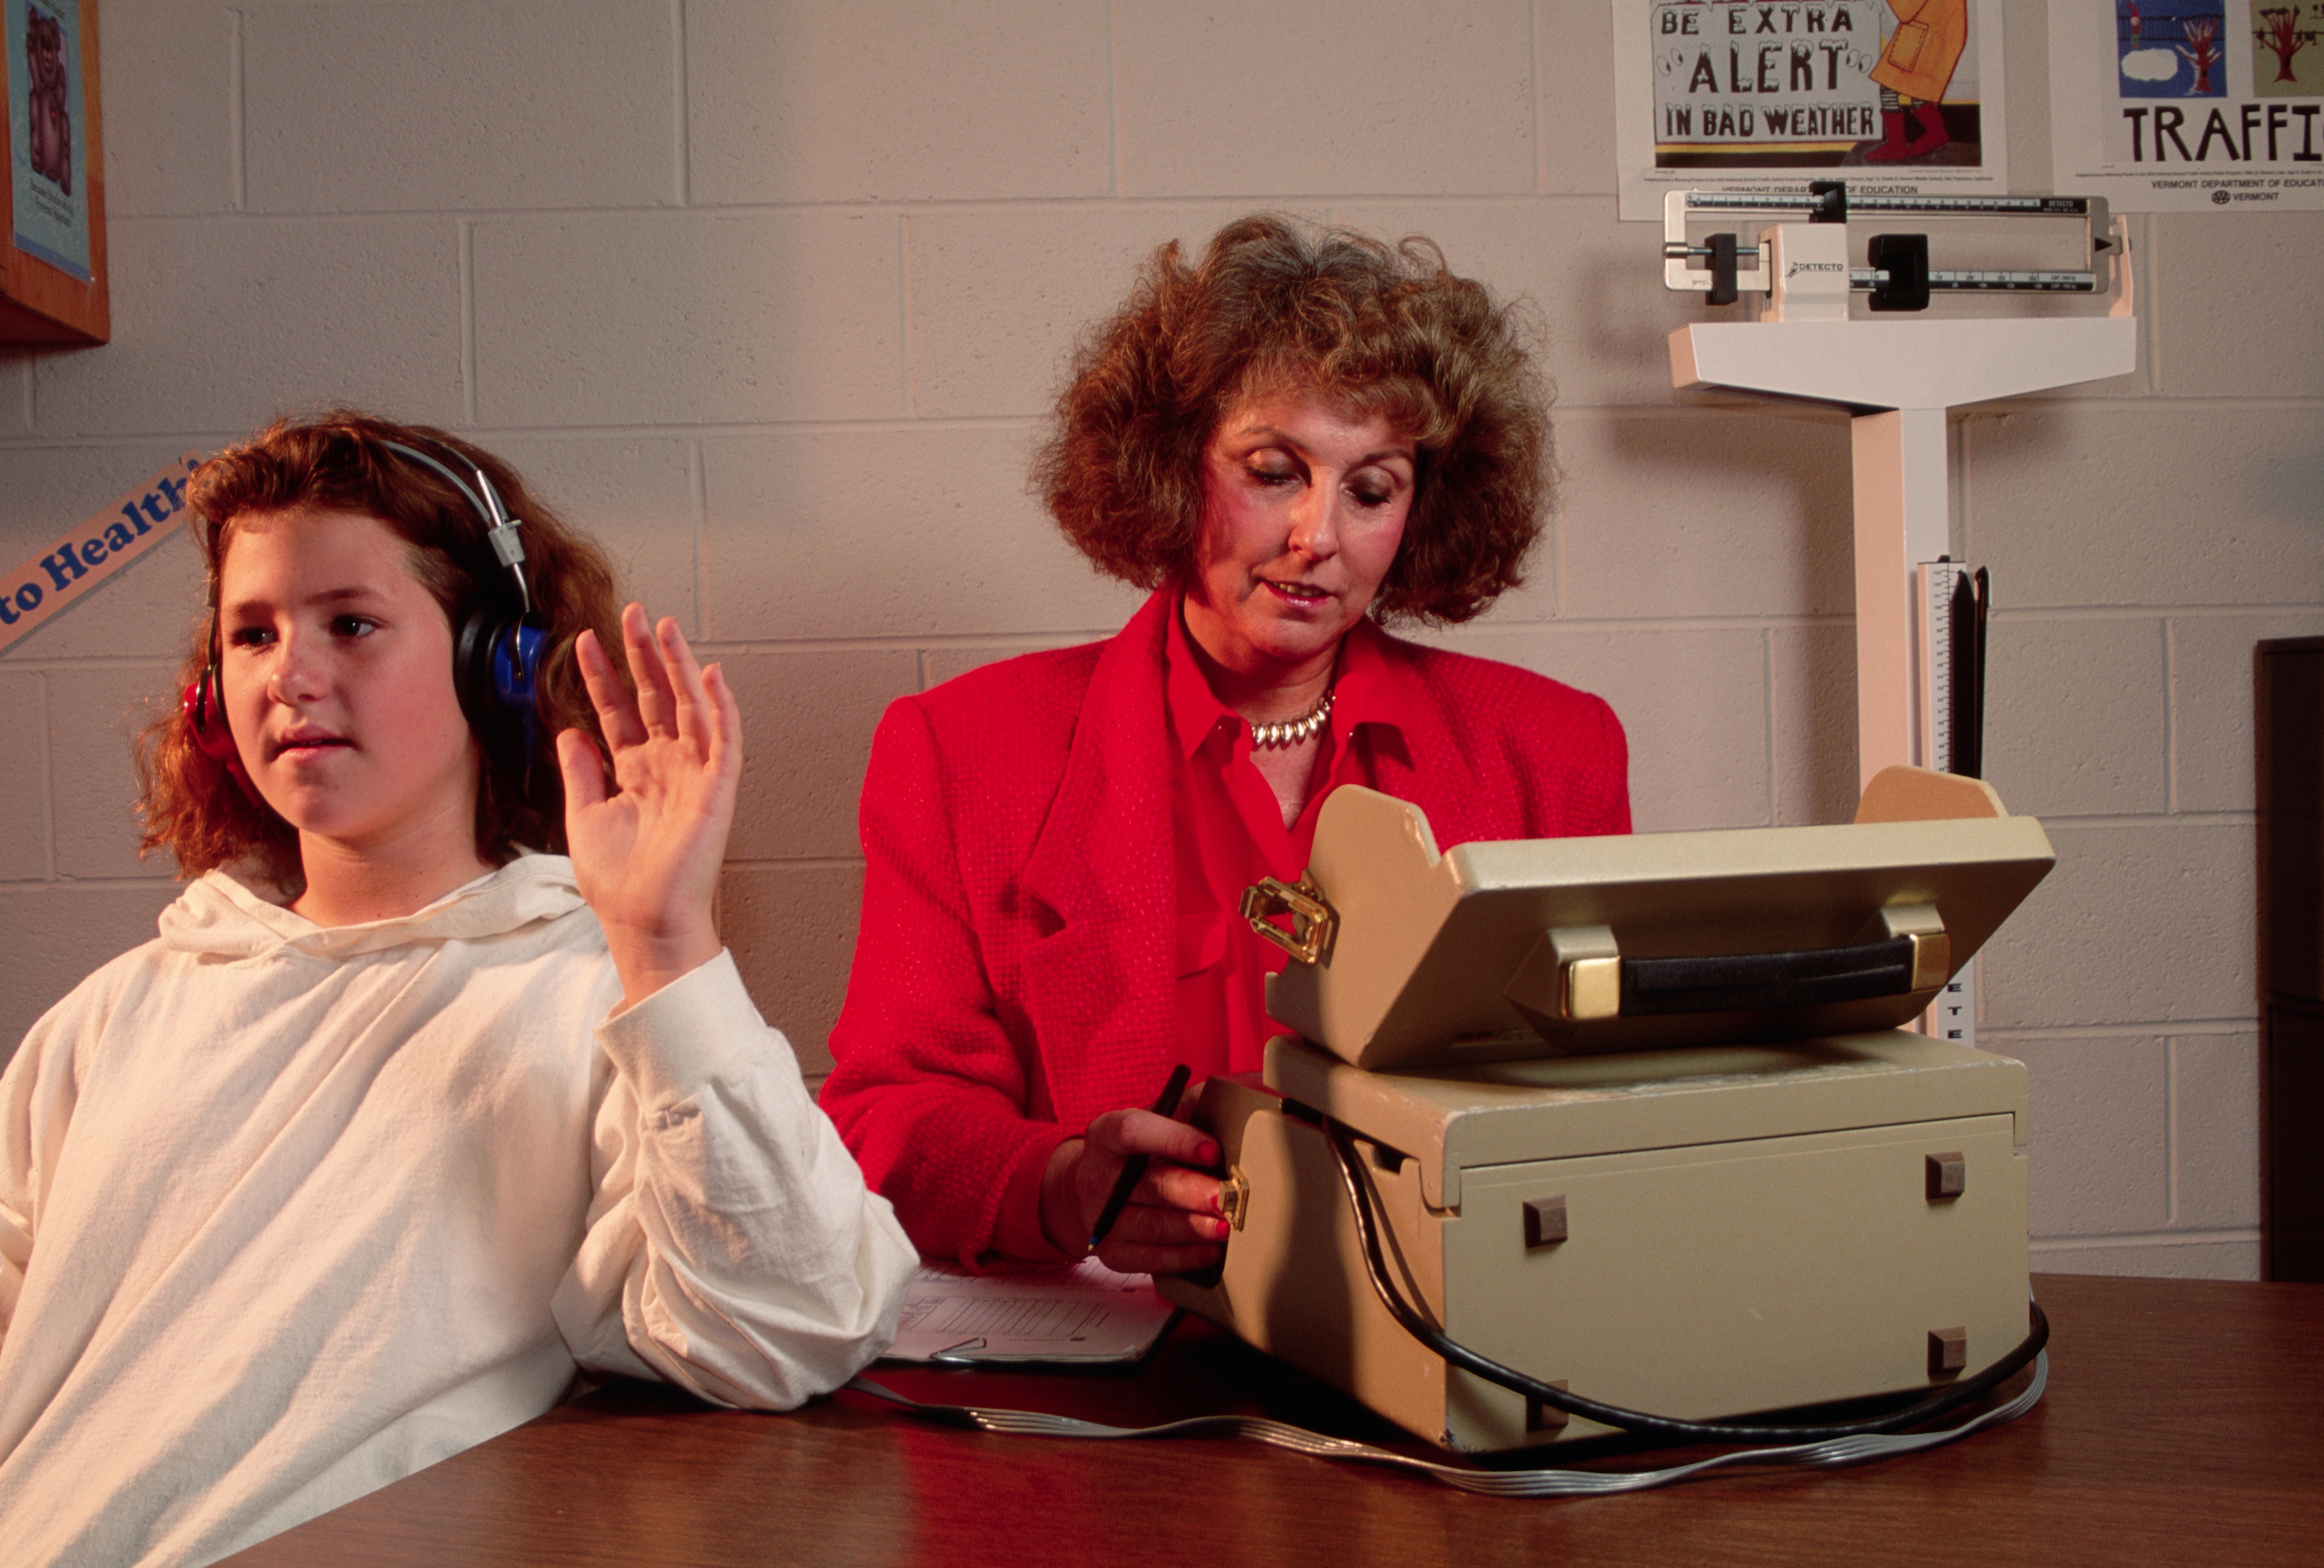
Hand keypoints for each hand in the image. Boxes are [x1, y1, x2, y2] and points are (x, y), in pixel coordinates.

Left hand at [558, 603, 740, 1010]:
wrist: (642, 921)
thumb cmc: (618, 884)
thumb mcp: (583, 818)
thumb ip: (580, 773)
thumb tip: (568, 732)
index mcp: (634, 773)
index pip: (619, 711)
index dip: (603, 677)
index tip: (586, 642)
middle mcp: (666, 767)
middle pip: (657, 698)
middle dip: (643, 656)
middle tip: (634, 614)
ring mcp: (693, 776)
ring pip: (690, 708)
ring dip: (679, 667)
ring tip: (665, 628)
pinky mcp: (717, 790)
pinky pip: (724, 741)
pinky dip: (720, 707)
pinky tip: (709, 675)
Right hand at [1041, 1094, 1229, 1275]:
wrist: (1089, 1193)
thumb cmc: (1133, 1153)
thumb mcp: (1150, 1121)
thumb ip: (1184, 1107)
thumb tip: (1228, 1097)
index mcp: (1106, 1135)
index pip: (1134, 1133)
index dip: (1174, 1140)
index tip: (1212, 1149)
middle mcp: (1098, 1177)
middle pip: (1150, 1186)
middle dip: (1193, 1192)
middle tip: (1226, 1197)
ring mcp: (1102, 1219)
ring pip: (1152, 1226)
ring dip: (1193, 1228)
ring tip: (1226, 1226)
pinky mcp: (1112, 1252)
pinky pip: (1148, 1259)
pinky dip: (1183, 1257)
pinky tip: (1210, 1251)